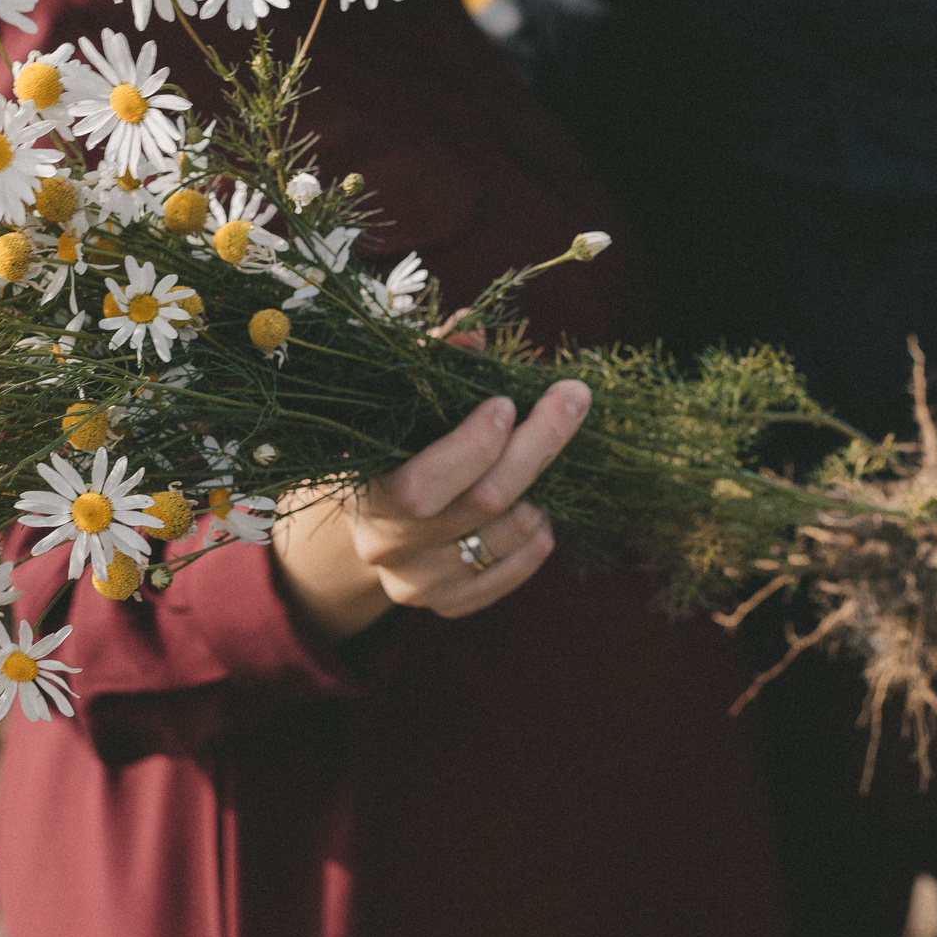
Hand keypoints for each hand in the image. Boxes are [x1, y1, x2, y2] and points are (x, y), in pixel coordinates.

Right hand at [271, 380, 589, 641]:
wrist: (372, 519)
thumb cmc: (393, 442)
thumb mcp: (398, 399)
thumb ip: (430, 362)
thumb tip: (471, 332)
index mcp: (363, 491)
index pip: (423, 485)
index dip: (473, 446)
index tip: (509, 402)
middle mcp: (383, 548)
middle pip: (483, 504)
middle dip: (537, 444)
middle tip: (573, 398)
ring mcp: (416, 585)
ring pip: (505, 536)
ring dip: (538, 492)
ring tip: (545, 457)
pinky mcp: (447, 605)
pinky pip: (510, 575)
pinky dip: (536, 540)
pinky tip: (539, 508)